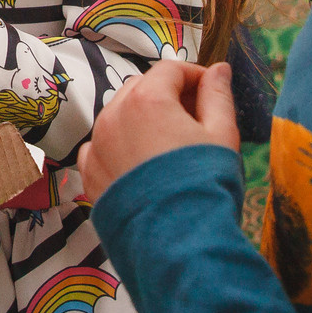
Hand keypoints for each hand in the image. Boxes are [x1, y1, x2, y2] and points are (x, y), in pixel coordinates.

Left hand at [79, 59, 238, 200]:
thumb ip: (218, 96)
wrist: (178, 243)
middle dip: (168, 95)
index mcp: (146, 99)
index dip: (194, 76)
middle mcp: (113, 116)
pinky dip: (119, 146)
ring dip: (142, 119)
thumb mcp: (221, 134)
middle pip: (141, 88)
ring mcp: (96, 146)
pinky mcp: (89, 174)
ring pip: (118, 115)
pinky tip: (142, 163)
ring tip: (171, 143)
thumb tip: (219, 69)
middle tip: (195, 117)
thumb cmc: (204, 185)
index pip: (170, 69)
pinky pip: (101, 146)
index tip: (211, 90)